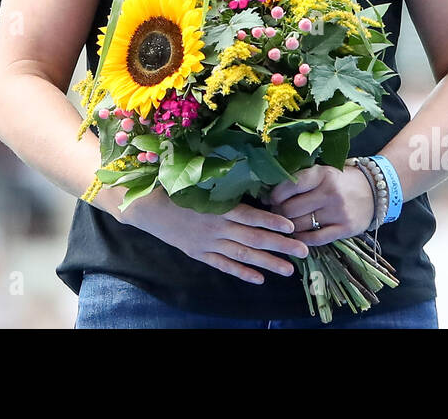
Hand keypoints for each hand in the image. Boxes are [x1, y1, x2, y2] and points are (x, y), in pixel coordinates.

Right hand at [120, 186, 310, 284]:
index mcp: (216, 206)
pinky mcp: (199, 253)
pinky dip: (242, 272)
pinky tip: (259, 279)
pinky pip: (224, 265)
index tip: (292, 226)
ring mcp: (208, 243)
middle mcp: (216, 227)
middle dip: (280, 245)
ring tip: (288, 270)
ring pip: (243, 255)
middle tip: (303, 251)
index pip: (250, 215)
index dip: (272, 221)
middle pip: (253, 238)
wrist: (144, 206)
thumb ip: (221, 180)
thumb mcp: (197, 178)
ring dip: (267, 263)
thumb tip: (246, 167)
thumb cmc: (172, 186)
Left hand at [266, 164, 373, 245]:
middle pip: (290, 209)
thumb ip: (302, 179)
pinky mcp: (345, 229)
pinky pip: (315, 239)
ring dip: (288, 227)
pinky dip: (302, 239)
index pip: (289, 186)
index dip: (274, 195)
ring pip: (300, 225)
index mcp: (322, 174)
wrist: (376, 190)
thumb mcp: (324, 172)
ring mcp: (338, 212)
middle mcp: (330, 193)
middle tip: (276, 214)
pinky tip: (298, 235)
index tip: (270, 199)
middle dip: (278, 213)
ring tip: (286, 224)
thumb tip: (271, 193)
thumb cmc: (343, 181)